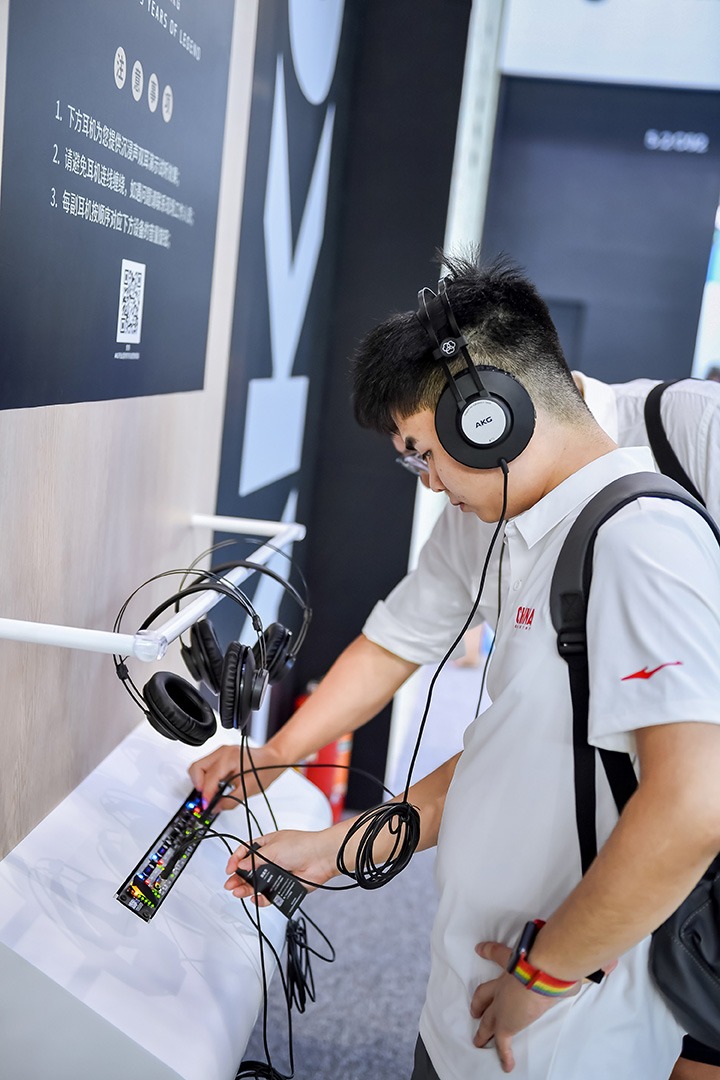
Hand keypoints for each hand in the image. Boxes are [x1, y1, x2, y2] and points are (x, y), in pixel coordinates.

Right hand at [188, 742, 285, 810]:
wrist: (273, 759)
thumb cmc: (265, 769)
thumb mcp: (249, 789)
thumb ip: (230, 801)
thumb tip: (215, 808)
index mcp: (229, 758)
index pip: (209, 777)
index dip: (206, 794)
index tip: (206, 806)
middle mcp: (222, 752)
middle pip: (197, 768)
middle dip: (197, 785)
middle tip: (204, 799)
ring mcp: (220, 752)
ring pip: (199, 766)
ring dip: (200, 782)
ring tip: (210, 794)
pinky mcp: (221, 755)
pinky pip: (205, 766)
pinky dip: (205, 778)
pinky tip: (214, 786)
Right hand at [224, 828, 338, 903]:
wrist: (321, 858)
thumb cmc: (303, 845)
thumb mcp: (273, 848)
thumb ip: (255, 859)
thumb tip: (241, 865)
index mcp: (267, 844)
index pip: (246, 851)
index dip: (236, 859)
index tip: (230, 869)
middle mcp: (271, 859)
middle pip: (249, 870)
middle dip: (238, 878)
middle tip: (230, 885)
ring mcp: (278, 872)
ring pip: (258, 884)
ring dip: (247, 889)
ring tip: (240, 892)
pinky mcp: (284, 886)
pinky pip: (269, 895)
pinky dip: (261, 898)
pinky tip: (256, 898)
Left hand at [470, 941, 574, 1073]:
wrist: (543, 969)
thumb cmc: (554, 958)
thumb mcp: (565, 958)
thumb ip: (584, 962)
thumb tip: (609, 964)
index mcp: (515, 963)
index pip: (499, 955)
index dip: (488, 951)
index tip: (479, 949)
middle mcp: (505, 982)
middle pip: (485, 992)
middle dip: (479, 1001)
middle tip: (474, 1007)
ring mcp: (502, 1004)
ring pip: (487, 1019)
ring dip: (483, 1030)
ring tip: (478, 1039)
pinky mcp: (506, 1023)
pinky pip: (502, 1042)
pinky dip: (504, 1054)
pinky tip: (506, 1064)